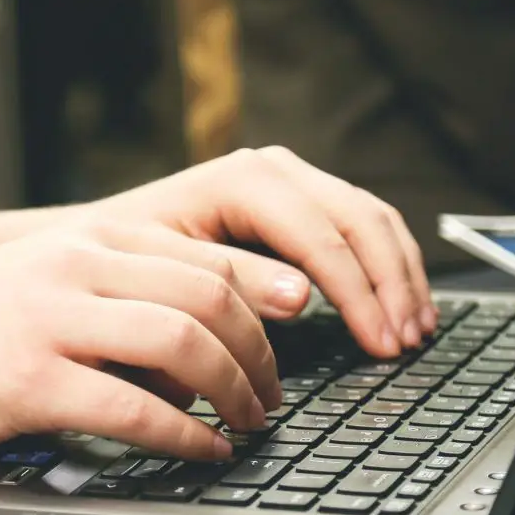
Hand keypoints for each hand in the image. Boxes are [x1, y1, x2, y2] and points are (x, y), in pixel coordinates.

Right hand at [0, 224, 284, 461]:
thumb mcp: (43, 282)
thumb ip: (118, 292)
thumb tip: (205, 338)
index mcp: (85, 238)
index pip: (203, 254)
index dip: (264, 293)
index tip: (299, 323)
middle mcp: (73, 266)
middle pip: (208, 294)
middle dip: (260, 351)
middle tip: (274, 394)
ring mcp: (49, 320)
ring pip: (183, 341)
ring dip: (234, 389)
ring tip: (250, 422)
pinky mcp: (28, 381)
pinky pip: (134, 407)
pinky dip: (185, 434)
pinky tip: (204, 450)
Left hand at [85, 147, 435, 356]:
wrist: (98, 244)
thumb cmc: (123, 264)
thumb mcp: (168, 275)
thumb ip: (234, 282)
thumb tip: (302, 297)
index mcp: (243, 180)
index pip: (322, 236)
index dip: (359, 294)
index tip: (381, 343)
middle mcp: (275, 171)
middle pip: (360, 221)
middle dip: (391, 286)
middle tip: (406, 344)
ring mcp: (292, 182)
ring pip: (373, 220)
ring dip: (401, 277)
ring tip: (417, 330)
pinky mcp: (300, 203)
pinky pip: (364, 227)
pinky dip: (390, 267)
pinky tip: (403, 304)